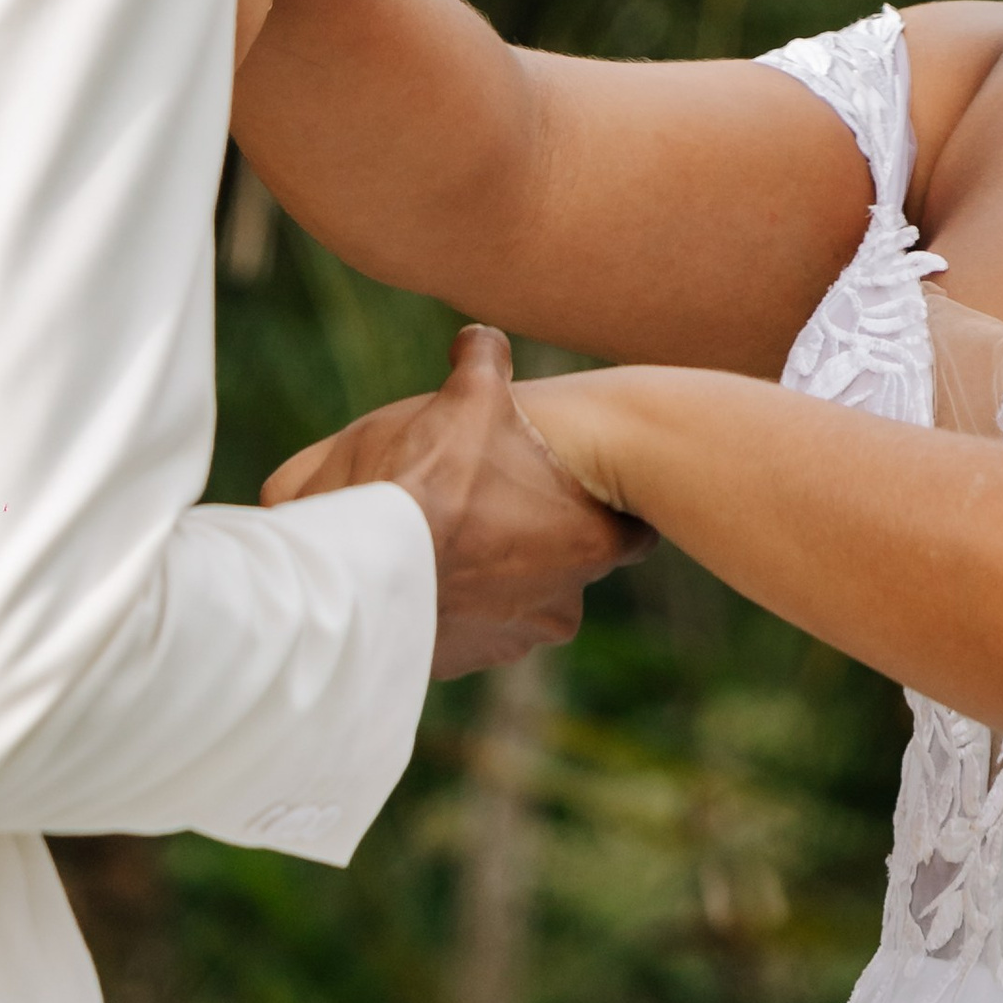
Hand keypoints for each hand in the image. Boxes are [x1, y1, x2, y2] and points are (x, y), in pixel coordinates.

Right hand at [262, 325, 650, 677]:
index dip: (616, 510)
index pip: (635, 533)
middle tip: (495, 503)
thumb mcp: (469, 398)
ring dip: (488, 574)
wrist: (367, 569)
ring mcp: (508, 641)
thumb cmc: (436, 481)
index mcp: (588, 543)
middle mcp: (560, 605)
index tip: (590, 489)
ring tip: (448, 535)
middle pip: (566, 567)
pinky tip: (418, 569)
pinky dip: (444, 604)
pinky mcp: (455, 664)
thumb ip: (485, 361)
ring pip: (512, 601)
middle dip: (536, 540)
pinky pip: (461, 628)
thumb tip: (479, 339)